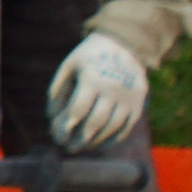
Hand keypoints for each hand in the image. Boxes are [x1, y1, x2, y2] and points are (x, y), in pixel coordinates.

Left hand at [49, 32, 148, 146]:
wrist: (123, 44)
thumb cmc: (88, 57)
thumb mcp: (68, 66)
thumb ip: (57, 90)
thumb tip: (52, 117)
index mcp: (92, 79)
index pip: (78, 110)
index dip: (66, 126)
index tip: (58, 136)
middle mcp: (113, 90)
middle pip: (96, 122)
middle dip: (80, 139)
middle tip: (69, 147)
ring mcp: (129, 97)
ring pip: (112, 127)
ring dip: (96, 141)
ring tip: (82, 146)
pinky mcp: (139, 102)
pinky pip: (127, 127)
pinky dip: (114, 138)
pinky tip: (101, 143)